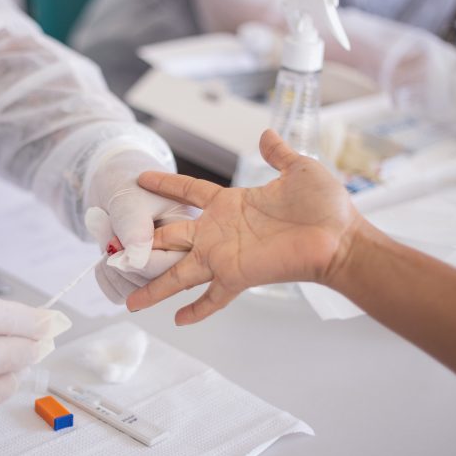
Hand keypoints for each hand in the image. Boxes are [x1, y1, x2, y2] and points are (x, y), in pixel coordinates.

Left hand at [85, 150, 197, 301]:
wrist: (114, 188)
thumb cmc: (128, 188)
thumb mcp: (130, 200)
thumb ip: (134, 226)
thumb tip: (137, 259)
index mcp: (188, 233)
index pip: (168, 263)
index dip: (137, 258)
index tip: (115, 243)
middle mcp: (178, 256)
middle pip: (153, 282)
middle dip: (122, 263)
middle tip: (110, 241)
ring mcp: (161, 270)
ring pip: (134, 291)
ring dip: (111, 271)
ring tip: (107, 244)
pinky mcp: (141, 279)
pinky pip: (121, 293)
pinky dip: (105, 279)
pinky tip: (103, 262)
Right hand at [126, 130, 362, 324]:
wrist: (341, 236)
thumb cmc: (325, 204)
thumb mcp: (299, 168)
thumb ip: (278, 153)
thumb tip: (266, 134)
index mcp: (228, 204)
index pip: (187, 192)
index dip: (164, 185)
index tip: (140, 178)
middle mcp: (219, 232)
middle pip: (169, 238)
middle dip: (141, 245)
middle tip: (114, 251)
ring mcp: (224, 255)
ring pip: (178, 272)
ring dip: (154, 285)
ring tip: (130, 300)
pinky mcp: (237, 275)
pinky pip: (212, 297)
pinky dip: (197, 310)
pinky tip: (178, 321)